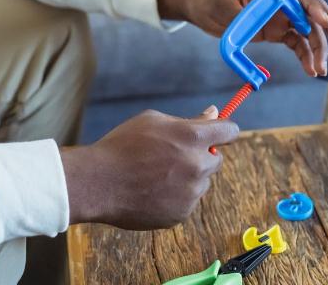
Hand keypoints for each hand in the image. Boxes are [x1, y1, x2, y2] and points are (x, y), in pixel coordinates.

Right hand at [59, 106, 237, 229]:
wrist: (97, 183)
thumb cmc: (122, 146)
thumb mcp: (153, 121)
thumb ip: (189, 120)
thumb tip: (213, 113)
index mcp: (192, 137)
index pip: (229, 131)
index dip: (224, 130)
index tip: (218, 133)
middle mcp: (197, 165)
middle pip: (217, 159)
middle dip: (202, 155)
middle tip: (174, 156)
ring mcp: (190, 193)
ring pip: (202, 182)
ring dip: (189, 178)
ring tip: (156, 175)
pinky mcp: (181, 213)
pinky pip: (188, 201)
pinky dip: (176, 197)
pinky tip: (152, 191)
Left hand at [158, 0, 327, 76]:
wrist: (200, 4)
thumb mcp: (221, 7)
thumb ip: (241, 18)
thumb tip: (257, 31)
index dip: (313, 6)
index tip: (324, 22)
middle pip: (311, 10)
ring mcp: (280, 14)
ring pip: (307, 30)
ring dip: (317, 49)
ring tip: (319, 69)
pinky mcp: (277, 30)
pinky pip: (297, 42)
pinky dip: (305, 55)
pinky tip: (311, 69)